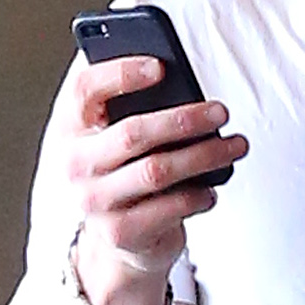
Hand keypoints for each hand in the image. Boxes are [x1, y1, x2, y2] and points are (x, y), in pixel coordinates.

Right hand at [63, 56, 248, 304]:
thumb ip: (131, 105)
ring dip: (204, 156)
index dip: (121, 73)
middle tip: (221, 112)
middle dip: (184, 119)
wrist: (118, 238)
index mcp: (68, 127)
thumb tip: (176, 75)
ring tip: (235, 145)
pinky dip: (198, 196)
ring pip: (157, 171)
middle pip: (132, 132)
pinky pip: (169, 209)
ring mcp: (95, 202)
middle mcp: (74, 164)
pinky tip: (214, 187)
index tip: (161, 66)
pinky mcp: (120, 232)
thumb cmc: (124, 170)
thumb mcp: (115, 135)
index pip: (85, 90)